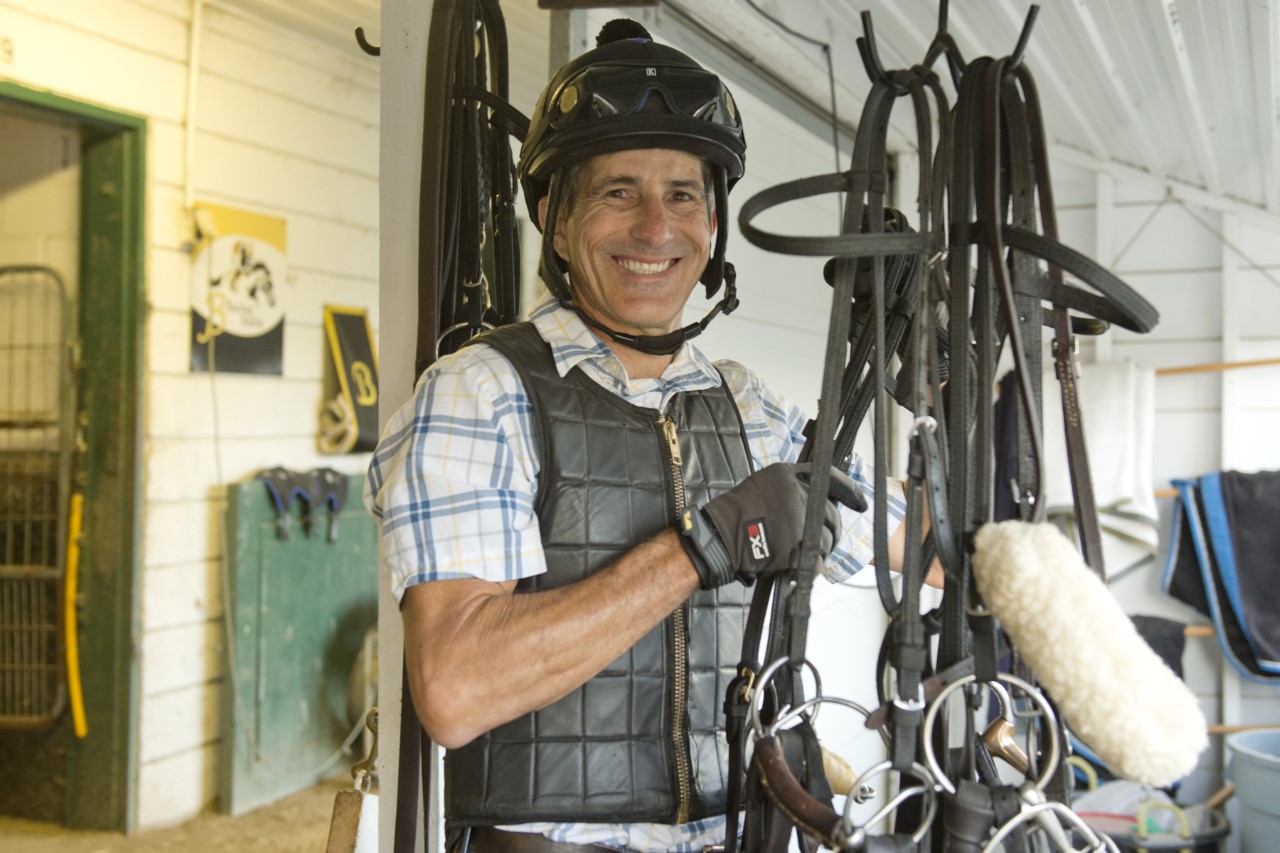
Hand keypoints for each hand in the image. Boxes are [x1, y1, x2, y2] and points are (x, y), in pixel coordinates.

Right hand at [679, 462, 866, 588]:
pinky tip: (803, 566)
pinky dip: (813, 566)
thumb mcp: (764, 484)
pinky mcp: (797, 547)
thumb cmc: (738, 511)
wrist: (720, 535)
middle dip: (832, 530)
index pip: (831, 479)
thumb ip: (793, 487)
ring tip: (807, 554)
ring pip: (828, 540)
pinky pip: (817, 559)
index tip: (861, 503)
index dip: (850, 492)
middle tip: (823, 539)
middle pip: (833, 516)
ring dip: (822, 550)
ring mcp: (799, 522)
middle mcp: (799, 496)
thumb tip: (821, 500)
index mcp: (790, 476)